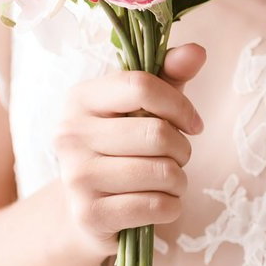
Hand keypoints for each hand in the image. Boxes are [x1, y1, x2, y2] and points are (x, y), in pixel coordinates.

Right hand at [54, 44, 206, 257]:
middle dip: (182, 150)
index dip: (180, 105)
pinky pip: (158, 205)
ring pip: (163, 172)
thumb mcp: (145, 108)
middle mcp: (69, 135)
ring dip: (179, 180)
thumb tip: (197, 51)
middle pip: (158, 133)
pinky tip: (156, 203)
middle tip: (174, 158)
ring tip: (164, 181)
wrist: (89, 211)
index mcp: (80, 99)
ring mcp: (75, 177)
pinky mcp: (89, 214)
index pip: (142, 86)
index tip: (192, 124)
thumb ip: (170, 76)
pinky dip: (171, 206)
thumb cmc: (125, 150)